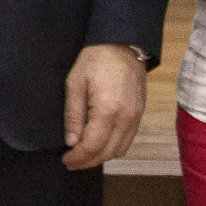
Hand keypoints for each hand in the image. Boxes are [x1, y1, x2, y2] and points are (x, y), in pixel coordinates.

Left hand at [61, 44, 146, 170]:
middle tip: (71, 162)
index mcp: (109, 110)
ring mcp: (136, 116)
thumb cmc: (96, 59)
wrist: (122, 42)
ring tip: (83, 155)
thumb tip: (72, 142)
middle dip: (88, 161)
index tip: (66, 160)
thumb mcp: (75, 84)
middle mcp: (126, 117)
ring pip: (120, 149)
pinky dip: (114, 147)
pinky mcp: (140, 112)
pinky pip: (128, 139)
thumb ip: (73, 115)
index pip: (93, 146)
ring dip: (102, 156)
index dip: (78, 157)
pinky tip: (100, 144)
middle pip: (107, 152)